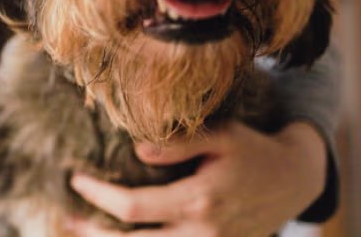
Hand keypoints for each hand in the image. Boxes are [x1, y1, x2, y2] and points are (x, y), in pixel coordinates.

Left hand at [69, 121, 326, 236]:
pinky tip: (123, 236)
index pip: (133, 207)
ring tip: (85, 231)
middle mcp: (202, 233)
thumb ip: (179, 143)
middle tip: (66, 218)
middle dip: (95, 234)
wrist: (295, 181)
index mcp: (199, 201)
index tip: (75, 180)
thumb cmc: (253, 150)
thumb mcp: (221, 135)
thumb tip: (137, 151)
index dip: (98, 196)